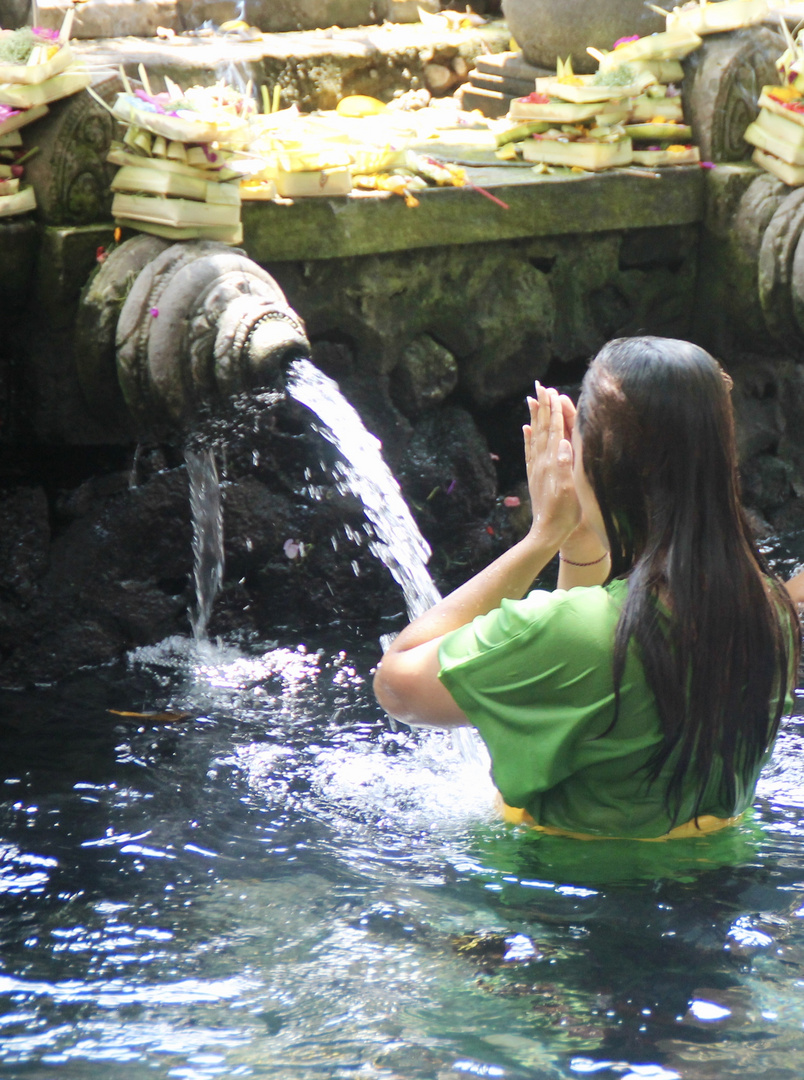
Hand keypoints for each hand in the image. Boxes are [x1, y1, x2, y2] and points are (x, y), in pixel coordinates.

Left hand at [523, 382, 580, 549]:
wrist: (547, 532)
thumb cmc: (565, 514)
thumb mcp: (570, 491)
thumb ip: (567, 467)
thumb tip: (565, 443)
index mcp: (553, 463)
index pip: (554, 431)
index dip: (554, 411)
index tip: (552, 392)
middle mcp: (542, 462)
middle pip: (542, 429)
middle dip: (542, 407)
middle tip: (540, 386)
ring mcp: (536, 469)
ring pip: (534, 436)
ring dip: (534, 417)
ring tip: (532, 400)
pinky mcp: (534, 476)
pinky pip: (530, 451)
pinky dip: (528, 437)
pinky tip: (526, 428)